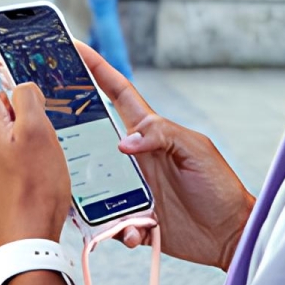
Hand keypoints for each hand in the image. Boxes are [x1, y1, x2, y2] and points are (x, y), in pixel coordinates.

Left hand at [0, 0, 72, 247]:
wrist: (24, 245)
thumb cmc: (36, 192)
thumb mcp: (40, 133)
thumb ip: (28, 99)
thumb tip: (20, 89)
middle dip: (13, 86)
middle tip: (32, 85)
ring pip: (7, 127)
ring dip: (26, 124)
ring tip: (52, 140)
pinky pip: (11, 152)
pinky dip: (27, 149)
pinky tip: (45, 164)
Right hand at [78, 43, 253, 269]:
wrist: (230, 235)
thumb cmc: (219, 186)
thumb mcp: (196, 149)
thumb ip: (162, 135)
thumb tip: (124, 142)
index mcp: (150, 134)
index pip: (118, 95)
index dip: (98, 70)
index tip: (75, 49)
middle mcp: (135, 159)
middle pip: (93, 141)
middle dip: (72, 137)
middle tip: (54, 136)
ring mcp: (132, 189)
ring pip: (94, 187)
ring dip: (95, 199)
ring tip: (116, 207)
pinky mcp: (133, 219)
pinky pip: (111, 223)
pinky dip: (119, 229)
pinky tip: (135, 232)